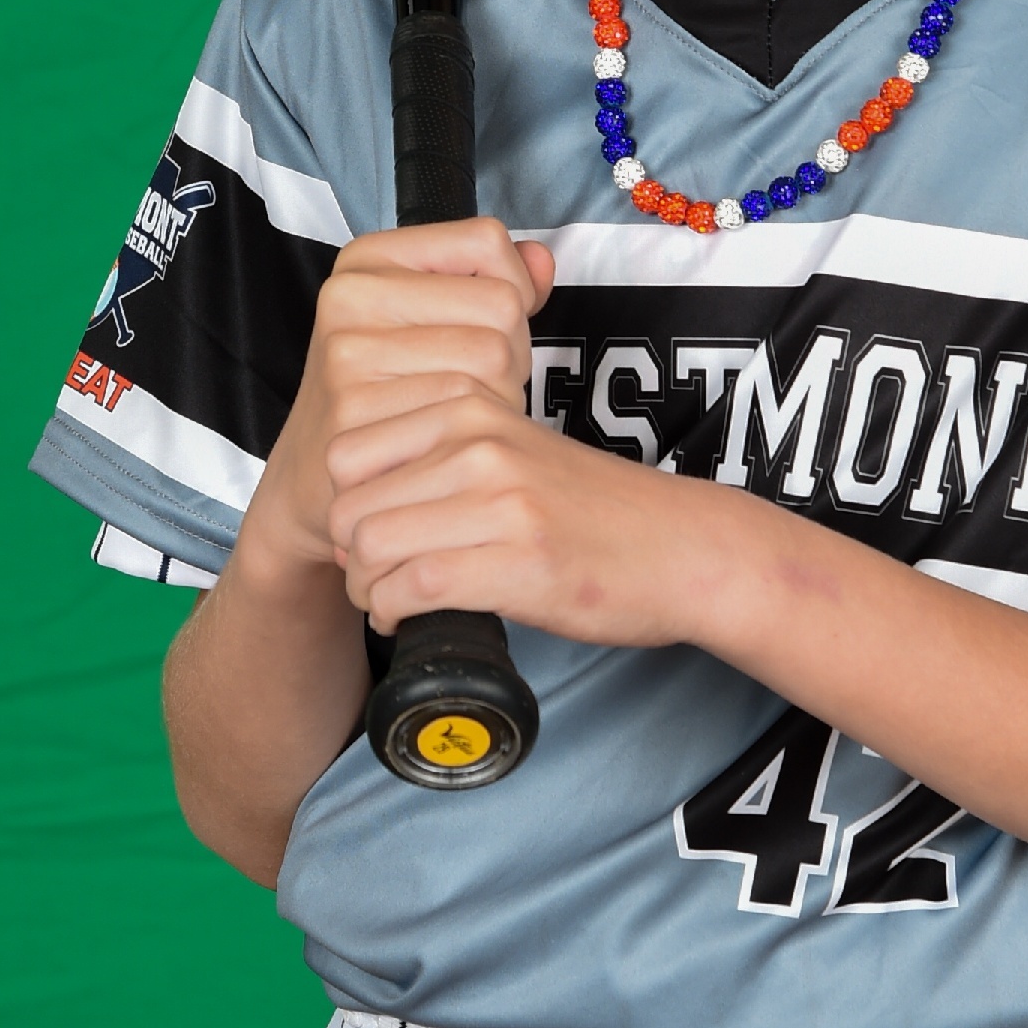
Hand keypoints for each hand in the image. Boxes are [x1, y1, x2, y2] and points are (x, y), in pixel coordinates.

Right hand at [240, 216, 553, 584]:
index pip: (486, 240)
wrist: (322, 480)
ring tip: (454, 413)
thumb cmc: (392, 393)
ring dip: (499, 394)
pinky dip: (476, 431)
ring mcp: (347, 353)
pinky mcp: (358, 412)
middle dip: (509, 351)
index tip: (478, 325)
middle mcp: (348, 295)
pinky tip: (443, 442)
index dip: (509, 287)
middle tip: (466, 385)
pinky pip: (468, 407)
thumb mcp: (431, 318)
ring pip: (494, 354)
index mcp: (366, 259)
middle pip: (500, 303)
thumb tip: (542, 260)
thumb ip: (494, 280)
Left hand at [326, 377, 729, 647]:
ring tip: (394, 602)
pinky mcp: (518, 562)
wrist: (683, 549)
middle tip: (378, 580)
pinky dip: (394, 614)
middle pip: (348, 506)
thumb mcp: (515, 451)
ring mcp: (500, 501)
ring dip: (368, 590)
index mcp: (471, 407)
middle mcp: (479, 443)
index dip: (344, 505)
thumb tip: (354, 506)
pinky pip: (412, 587)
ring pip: (371, 546)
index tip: (372, 535)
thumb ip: (444, 456)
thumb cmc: (595, 511)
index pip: (345, 452)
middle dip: (350, 557)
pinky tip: (410, 620)